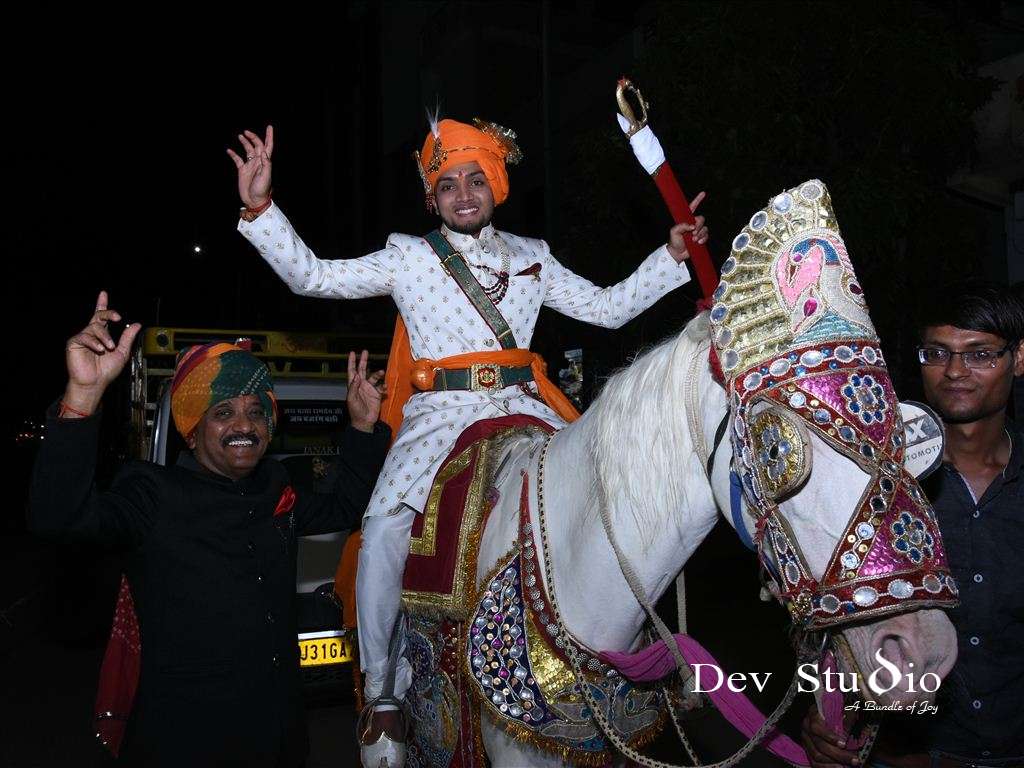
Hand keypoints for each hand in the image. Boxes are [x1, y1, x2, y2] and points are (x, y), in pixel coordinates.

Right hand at [63, 291, 141, 414]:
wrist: (95, 383)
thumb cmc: (107, 370)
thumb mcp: (122, 352)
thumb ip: (128, 338)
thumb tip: (137, 324)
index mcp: (102, 334)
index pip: (101, 316)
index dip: (102, 304)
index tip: (103, 293)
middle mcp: (91, 334)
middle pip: (98, 316)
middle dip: (108, 313)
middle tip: (118, 317)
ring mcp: (82, 338)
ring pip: (94, 327)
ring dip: (105, 337)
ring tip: (109, 348)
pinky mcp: (73, 343)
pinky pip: (84, 336)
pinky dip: (94, 342)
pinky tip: (100, 350)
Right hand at [227, 125, 273, 208]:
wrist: (254, 200)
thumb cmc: (262, 190)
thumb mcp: (266, 176)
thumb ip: (266, 164)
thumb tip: (263, 151)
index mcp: (265, 162)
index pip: (268, 147)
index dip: (269, 137)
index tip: (269, 127)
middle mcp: (258, 162)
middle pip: (257, 146)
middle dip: (253, 137)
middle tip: (246, 132)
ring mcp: (250, 165)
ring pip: (248, 150)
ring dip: (245, 143)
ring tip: (241, 136)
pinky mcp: (242, 170)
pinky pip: (237, 160)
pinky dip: (233, 154)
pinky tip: (229, 150)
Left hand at [347, 350, 384, 432]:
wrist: (364, 421)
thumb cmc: (355, 411)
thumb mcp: (351, 399)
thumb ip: (353, 387)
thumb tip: (356, 375)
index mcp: (354, 385)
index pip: (352, 371)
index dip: (352, 362)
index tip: (352, 353)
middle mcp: (362, 385)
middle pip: (362, 370)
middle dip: (364, 361)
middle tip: (366, 351)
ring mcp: (369, 389)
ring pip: (374, 377)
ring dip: (378, 374)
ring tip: (381, 372)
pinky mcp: (377, 395)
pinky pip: (381, 387)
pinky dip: (383, 386)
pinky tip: (384, 388)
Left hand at [666, 190, 707, 262]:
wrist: (677, 253)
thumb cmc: (674, 241)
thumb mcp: (674, 232)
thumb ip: (681, 226)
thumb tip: (692, 226)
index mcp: (685, 219)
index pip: (692, 207)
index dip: (697, 200)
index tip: (703, 193)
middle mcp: (692, 223)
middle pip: (701, 219)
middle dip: (698, 226)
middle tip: (692, 233)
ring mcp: (697, 230)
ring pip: (705, 228)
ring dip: (700, 234)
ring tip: (693, 240)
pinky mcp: (700, 237)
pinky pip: (706, 235)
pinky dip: (703, 239)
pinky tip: (698, 242)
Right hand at [800, 706, 860, 766]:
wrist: (821, 714)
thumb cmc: (833, 709)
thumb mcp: (840, 707)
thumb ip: (846, 715)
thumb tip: (851, 729)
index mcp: (812, 716)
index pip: (816, 728)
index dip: (829, 737)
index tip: (844, 744)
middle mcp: (806, 729)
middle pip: (819, 745)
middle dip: (838, 755)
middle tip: (855, 760)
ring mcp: (806, 741)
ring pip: (816, 756)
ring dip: (833, 764)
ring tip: (848, 766)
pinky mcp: (808, 750)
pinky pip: (814, 762)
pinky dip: (827, 767)